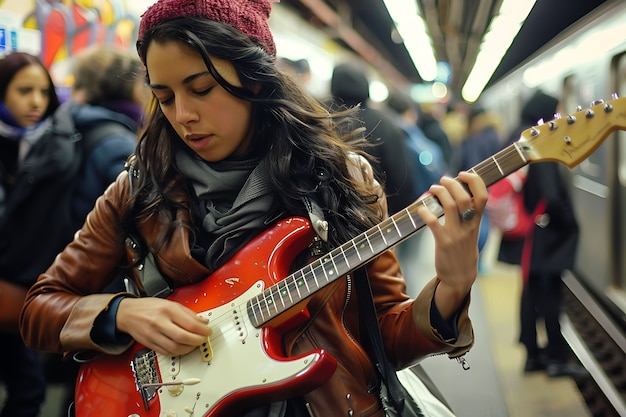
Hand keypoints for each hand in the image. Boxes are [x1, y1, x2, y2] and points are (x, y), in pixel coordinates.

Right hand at [116, 297, 210, 355]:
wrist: (127, 313)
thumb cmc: (149, 307)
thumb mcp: (170, 303)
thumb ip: (188, 313)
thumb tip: (203, 321)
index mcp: (167, 310)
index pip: (190, 323)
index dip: (202, 330)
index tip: (208, 331)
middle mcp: (159, 322)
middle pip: (183, 337)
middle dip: (197, 340)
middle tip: (203, 339)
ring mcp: (153, 335)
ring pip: (175, 348)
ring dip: (189, 348)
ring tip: (194, 344)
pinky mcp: (149, 344)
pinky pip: (167, 352)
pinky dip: (178, 352)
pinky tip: (183, 348)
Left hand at [416, 171, 487, 317]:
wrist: (460, 277)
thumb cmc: (463, 251)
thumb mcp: (471, 231)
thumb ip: (468, 214)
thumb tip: (456, 192)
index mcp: (477, 222)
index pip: (483, 196)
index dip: (475, 181)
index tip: (464, 174)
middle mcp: (469, 226)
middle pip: (465, 197)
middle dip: (453, 184)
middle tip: (443, 180)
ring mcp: (456, 234)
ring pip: (450, 206)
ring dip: (439, 193)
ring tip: (433, 189)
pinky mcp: (443, 242)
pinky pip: (433, 223)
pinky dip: (425, 212)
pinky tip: (421, 208)